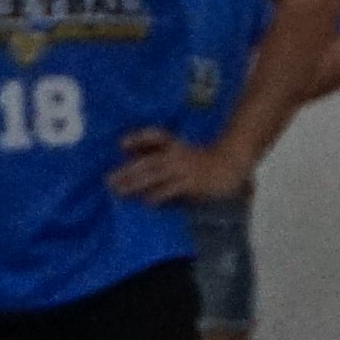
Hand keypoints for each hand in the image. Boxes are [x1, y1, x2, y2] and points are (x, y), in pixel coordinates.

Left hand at [111, 128, 256, 208]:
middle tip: (109, 181)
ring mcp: (185, 168)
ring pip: (156, 175)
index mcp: (175, 145)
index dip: (139, 139)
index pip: (156, 136)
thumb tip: (127, 151)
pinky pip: (171, 189)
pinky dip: (157, 195)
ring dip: (136, 183)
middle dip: (128, 170)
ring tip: (119, 192)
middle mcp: (178, 154)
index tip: (121, 144)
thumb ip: (156, 153)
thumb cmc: (200, 161)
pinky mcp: (192, 183)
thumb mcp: (179, 152)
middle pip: (149, 161)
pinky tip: (147, 202)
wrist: (231, 165)